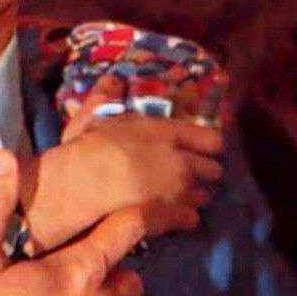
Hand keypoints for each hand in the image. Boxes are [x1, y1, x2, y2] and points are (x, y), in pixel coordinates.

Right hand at [0, 149, 199, 295]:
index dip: (150, 212)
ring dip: (111, 292)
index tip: (172, 204)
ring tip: (85, 284)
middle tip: (99, 253)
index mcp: (76, 271)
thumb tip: (5, 155)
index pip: (127, 229)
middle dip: (121, 266)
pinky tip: (72, 295)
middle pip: (129, 278)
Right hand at [24, 115, 221, 250]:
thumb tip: (113, 79)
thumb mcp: (94, 116)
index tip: (200, 148)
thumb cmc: (86, 147)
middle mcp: (181, 160)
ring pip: (204, 193)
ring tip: (176, 193)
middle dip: (203, 171)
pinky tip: (170, 213)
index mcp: (166, 133)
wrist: (82, 184)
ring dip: (193, 193)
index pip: (211, 139)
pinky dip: (184, 216)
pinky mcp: (174, 215)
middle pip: (214, 169)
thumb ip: (108, 97)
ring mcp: (179, 190)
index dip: (208, 144)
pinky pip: (192, 217)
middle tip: (186, 172)